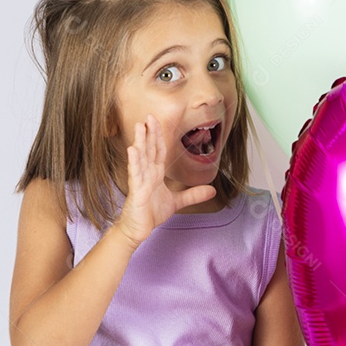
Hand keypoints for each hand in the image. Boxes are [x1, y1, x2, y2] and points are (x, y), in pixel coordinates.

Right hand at [113, 114, 215, 245]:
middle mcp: (147, 174)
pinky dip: (134, 162)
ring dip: (140, 142)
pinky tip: (132, 149)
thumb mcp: (177, 202)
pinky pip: (135, 174)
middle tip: (149, 115)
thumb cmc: (151, 213)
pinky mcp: (136, 191)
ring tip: (139, 126)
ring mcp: (140, 181)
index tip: (156, 120)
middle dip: (149, 133)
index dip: (158, 135)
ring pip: (141, 158)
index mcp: (155, 174)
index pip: (158, 151)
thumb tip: (213, 190)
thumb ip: (193, 195)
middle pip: (149, 149)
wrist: (138, 230)